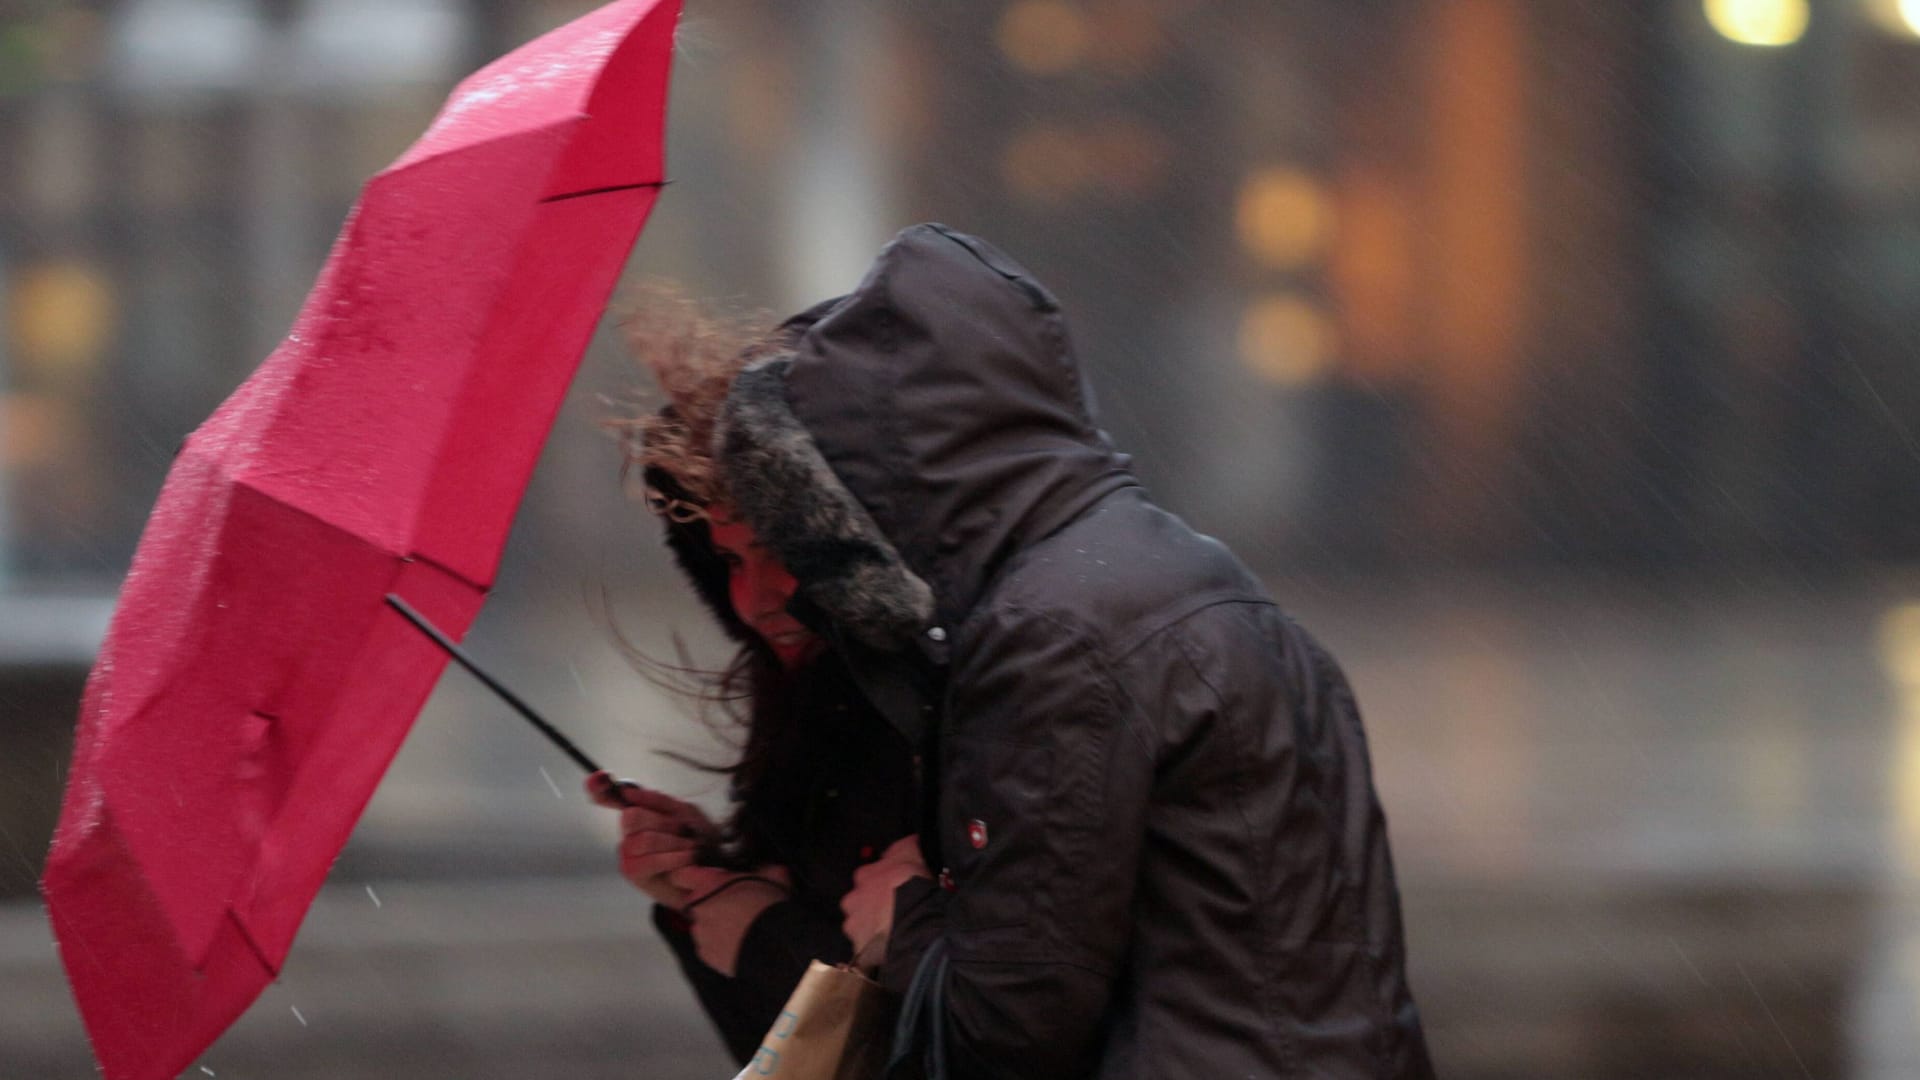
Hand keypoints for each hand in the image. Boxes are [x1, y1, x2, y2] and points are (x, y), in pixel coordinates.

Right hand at [584, 770, 715, 906]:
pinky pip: (649, 860)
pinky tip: (687, 858)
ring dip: (674, 843)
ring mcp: (628, 853)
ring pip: (644, 840)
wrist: (711, 872)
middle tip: (684, 830)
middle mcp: (628, 831)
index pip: (611, 797)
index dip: (600, 788)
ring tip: (691, 848)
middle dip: (663, 822)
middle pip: (632, 816)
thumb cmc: (697, 840)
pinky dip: (673, 858)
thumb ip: (657, 800)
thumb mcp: (685, 813)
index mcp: (639, 812)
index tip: (599, 778)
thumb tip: (626, 790)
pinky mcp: (633, 872)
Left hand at [669, 864, 792, 975]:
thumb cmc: (770, 907)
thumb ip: (764, 871)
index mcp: (708, 883)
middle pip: (697, 903)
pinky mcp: (706, 955)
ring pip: (703, 927)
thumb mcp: (773, 876)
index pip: (682, 876)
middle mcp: (698, 907)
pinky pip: (710, 948)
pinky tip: (739, 944)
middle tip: (735, 907)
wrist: (774, 943)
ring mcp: (701, 932)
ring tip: (741, 929)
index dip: (691, 878)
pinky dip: (720, 947)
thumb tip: (771, 870)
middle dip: (712, 904)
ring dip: (716, 927)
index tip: (700, 880)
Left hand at [840, 835, 930, 970]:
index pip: (868, 876)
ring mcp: (854, 926)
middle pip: (859, 902)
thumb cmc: (913, 883)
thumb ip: (904, 847)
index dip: (883, 882)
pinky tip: (891, 948)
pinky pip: (867, 950)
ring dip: (872, 929)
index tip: (896, 888)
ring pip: (860, 926)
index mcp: (863, 875)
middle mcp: (852, 899)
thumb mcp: (913, 853)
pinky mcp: (859, 949)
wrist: (914, 920)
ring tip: (892, 934)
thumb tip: (906, 842)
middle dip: (872, 907)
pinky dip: (876, 950)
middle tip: (892, 912)